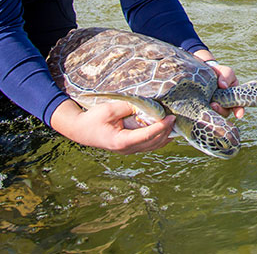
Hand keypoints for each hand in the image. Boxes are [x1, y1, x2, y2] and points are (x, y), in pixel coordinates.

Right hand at [49, 98, 174, 153]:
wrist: (81, 130)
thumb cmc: (93, 119)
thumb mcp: (109, 109)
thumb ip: (128, 107)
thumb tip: (146, 105)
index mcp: (121, 141)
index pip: (147, 136)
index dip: (161, 127)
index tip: (171, 118)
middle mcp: (127, 149)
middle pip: (153, 143)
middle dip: (166, 131)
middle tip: (176, 118)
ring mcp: (128, 150)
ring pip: (152, 146)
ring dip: (165, 136)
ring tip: (174, 123)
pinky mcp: (129, 147)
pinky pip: (148, 145)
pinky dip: (159, 138)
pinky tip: (166, 130)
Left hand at [194, 50, 245, 119]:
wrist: (204, 72)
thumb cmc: (219, 72)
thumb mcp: (225, 71)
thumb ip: (227, 76)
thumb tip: (224, 86)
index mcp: (233, 97)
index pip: (238, 106)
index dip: (239, 111)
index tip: (238, 115)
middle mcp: (224, 104)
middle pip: (225, 112)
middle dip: (221, 110)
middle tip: (214, 105)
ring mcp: (214, 106)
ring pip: (215, 113)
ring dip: (213, 110)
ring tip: (209, 103)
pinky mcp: (204, 106)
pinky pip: (205, 111)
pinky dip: (204, 109)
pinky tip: (201, 105)